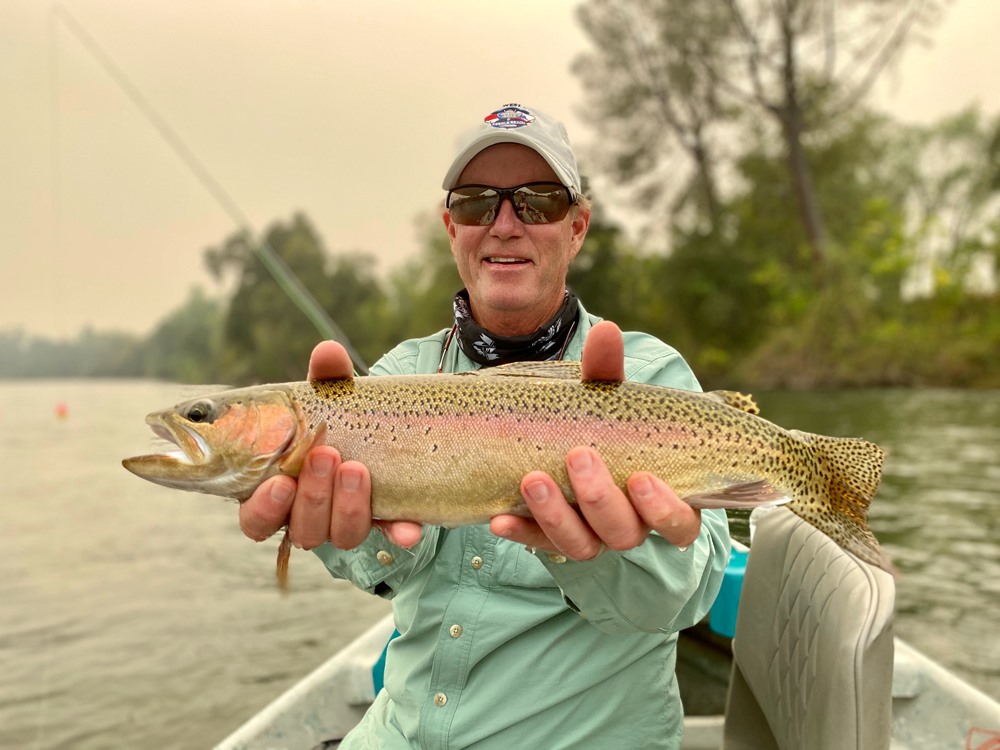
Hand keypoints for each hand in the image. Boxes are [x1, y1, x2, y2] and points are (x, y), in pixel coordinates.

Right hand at [239, 341, 422, 549]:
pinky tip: (408, 529)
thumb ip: (326, 379)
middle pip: (304, 529)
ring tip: (357, 469)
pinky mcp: (384, 522)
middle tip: (327, 456)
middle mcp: (310, 516)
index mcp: (279, 492)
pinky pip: (390, 536)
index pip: (257, 520)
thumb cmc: (337, 418)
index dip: (265, 509)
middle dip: (315, 496)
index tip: (280, 484)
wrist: (382, 427)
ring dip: (348, 507)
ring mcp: (347, 522)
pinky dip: (398, 532)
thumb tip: (328, 351)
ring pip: (342, 536)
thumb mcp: (331, 398)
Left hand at [489, 321, 700, 559]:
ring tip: (532, 479)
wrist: (560, 443)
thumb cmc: (601, 423)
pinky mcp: (551, 538)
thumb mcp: (604, 397)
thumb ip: (605, 370)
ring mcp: (590, 536)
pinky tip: (498, 519)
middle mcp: (629, 525)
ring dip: (556, 515)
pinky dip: (521, 532)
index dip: (664, 509)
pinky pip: (538, 544)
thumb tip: (607, 330)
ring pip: (581, 544)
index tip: (641, 478)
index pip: (678, 523)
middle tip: (578, 455)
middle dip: (600, 498)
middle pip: (623, 532)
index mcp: (660, 498)